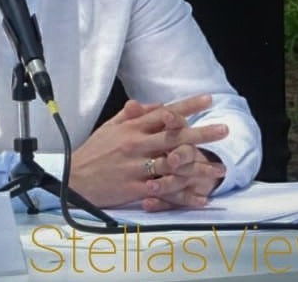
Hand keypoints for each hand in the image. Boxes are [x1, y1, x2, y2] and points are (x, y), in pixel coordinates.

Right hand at [69, 94, 227, 209]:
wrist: (74, 178)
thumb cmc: (94, 151)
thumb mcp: (110, 126)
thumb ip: (133, 115)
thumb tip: (156, 105)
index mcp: (132, 128)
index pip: (164, 113)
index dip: (187, 106)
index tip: (208, 99)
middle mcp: (137, 145)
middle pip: (175, 137)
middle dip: (202, 133)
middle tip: (224, 130)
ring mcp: (137, 167)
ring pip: (174, 165)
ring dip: (199, 166)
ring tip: (220, 167)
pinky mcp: (136, 189)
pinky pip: (165, 191)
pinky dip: (184, 195)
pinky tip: (201, 197)